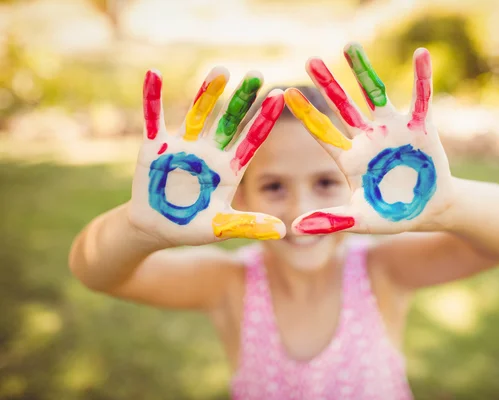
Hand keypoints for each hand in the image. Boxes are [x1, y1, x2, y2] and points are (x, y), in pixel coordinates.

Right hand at [128, 67, 286, 245]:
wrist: (155, 228)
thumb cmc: (192, 228)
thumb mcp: (222, 227)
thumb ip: (249, 225)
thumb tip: (284, 231)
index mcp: (229, 168)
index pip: (251, 140)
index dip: (263, 120)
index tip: (279, 96)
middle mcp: (209, 151)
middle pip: (228, 120)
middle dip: (241, 99)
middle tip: (257, 74)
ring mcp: (183, 146)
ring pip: (197, 114)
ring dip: (207, 93)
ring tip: (222, 70)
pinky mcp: (155, 146)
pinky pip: (154, 118)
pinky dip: (153, 98)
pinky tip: (154, 74)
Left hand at [284, 43, 454, 234]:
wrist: (429, 211)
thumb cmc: (390, 216)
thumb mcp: (359, 220)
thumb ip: (330, 221)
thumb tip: (293, 229)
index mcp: (349, 158)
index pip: (323, 133)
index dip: (306, 115)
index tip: (285, 93)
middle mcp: (367, 138)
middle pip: (343, 107)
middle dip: (328, 85)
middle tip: (310, 61)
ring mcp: (392, 130)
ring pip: (375, 95)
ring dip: (363, 73)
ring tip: (349, 47)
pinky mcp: (420, 127)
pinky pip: (421, 98)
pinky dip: (422, 78)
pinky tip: (421, 54)